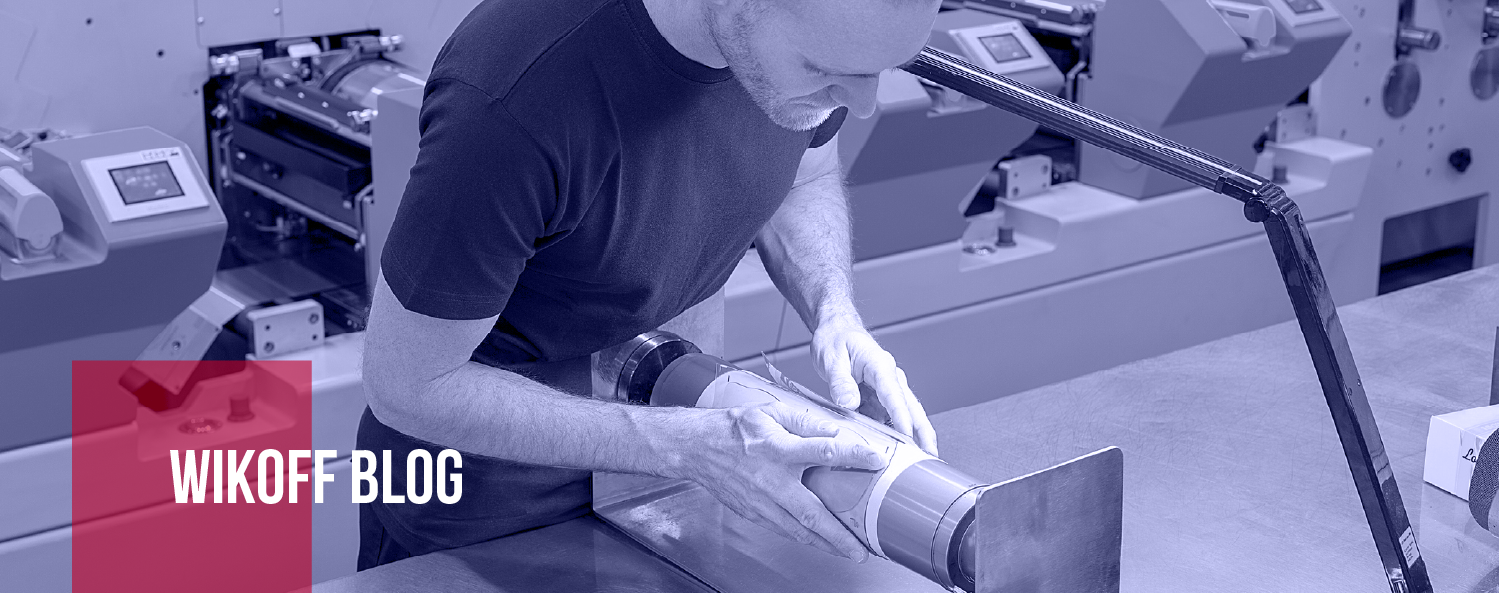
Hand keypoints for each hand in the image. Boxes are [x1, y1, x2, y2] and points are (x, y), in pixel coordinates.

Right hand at [674, 402, 886, 560]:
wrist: (697, 448)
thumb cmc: (734, 428)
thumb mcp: (772, 412)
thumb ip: (806, 422)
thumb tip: (837, 432)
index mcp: (778, 449)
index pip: (824, 451)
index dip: (853, 455)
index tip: (876, 460)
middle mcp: (771, 480)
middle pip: (811, 511)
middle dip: (838, 534)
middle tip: (861, 548)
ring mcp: (761, 501)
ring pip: (798, 529)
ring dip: (825, 544)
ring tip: (848, 552)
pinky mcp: (753, 513)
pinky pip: (783, 530)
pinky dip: (803, 539)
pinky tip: (819, 542)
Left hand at [811, 319, 938, 455]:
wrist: (835, 331)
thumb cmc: (835, 340)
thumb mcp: (832, 359)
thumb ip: (840, 382)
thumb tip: (849, 404)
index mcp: (880, 366)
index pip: (895, 395)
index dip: (902, 418)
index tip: (907, 438)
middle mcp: (890, 378)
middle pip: (912, 408)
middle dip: (923, 433)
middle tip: (931, 456)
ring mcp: (887, 388)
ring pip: (905, 415)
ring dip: (912, 436)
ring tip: (916, 462)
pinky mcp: (879, 397)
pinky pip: (888, 417)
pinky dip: (892, 433)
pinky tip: (892, 451)